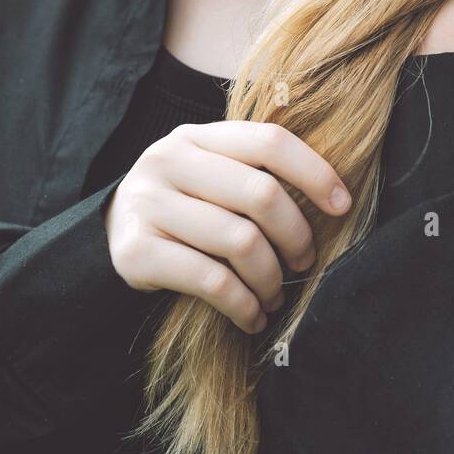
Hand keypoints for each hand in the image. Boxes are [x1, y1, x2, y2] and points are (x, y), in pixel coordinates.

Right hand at [104, 121, 351, 334]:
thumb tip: (333, 197)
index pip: (269, 141)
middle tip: (305, 262)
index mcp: (197, 136)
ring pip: (239, 241)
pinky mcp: (136, 252)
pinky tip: (252, 316)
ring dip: (270, 278)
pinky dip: (243, 305)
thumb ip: (253, 170)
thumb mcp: (209, 172)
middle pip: (259, 194)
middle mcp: (169, 161)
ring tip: (275, 295)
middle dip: (295, 236)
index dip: (314, 172)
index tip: (342, 206)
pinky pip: (211, 281)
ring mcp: (149, 205)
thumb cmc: (183, 203)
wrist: (111, 232)